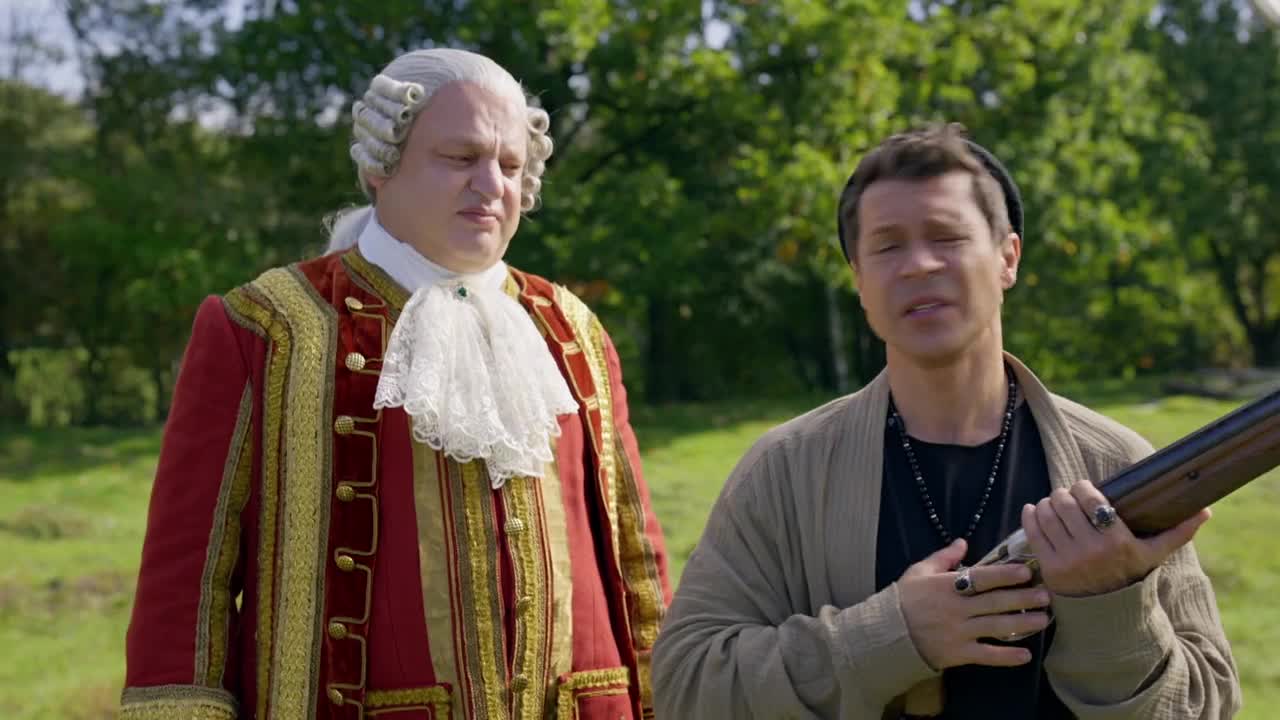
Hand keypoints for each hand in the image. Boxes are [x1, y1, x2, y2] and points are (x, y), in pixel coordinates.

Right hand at [898, 539, 1051, 670]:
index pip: (981, 578)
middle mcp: (956, 608)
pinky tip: (1026, 655)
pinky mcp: (958, 654)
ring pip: (995, 627)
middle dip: (1021, 598)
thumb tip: (963, 542)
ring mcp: (958, 632)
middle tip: (1046, 595)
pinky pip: (986, 655)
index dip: (1004, 575)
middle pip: (994, 602)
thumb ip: (943, 557)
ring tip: (1043, 619)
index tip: (1026, 572)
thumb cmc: (904, 599)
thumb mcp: (918, 572)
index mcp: (946, 586)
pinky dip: (1006, 656)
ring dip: (1022, 623)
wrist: (887, 634)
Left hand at [1021, 480, 1211, 596]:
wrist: (1108, 614)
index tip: (1082, 489)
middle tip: (1065, 496)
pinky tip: (1035, 511)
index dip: (1081, 487)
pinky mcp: (1049, 568)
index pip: (1091, 499)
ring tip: (1052, 504)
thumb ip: (1179, 532)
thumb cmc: (1131, 575)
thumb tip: (1206, 511)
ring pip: (1047, 514)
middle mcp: (1092, 550)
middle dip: (1062, 494)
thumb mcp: (1155, 555)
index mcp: (1118, 542)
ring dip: (1046, 503)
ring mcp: (1068, 560)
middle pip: (1064, 504)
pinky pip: (1032, 531)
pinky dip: (1030, 515)